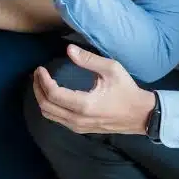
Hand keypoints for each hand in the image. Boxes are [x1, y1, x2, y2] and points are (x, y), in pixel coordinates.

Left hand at [32, 44, 155, 134]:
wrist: (141, 115)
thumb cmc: (127, 90)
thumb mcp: (111, 69)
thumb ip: (89, 59)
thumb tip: (69, 49)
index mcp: (85, 104)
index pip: (53, 94)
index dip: (42, 80)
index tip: (40, 68)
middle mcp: (78, 119)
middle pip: (46, 106)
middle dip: (37, 88)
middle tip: (37, 74)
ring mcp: (78, 127)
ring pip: (49, 115)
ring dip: (41, 98)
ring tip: (41, 82)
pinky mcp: (80, 129)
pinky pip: (57, 119)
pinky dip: (49, 106)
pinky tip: (52, 94)